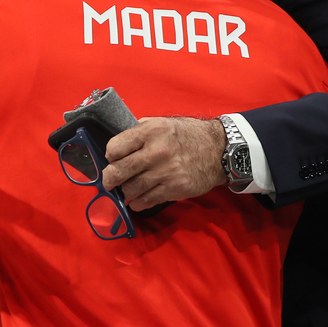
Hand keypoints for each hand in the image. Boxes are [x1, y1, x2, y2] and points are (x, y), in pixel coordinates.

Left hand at [101, 117, 227, 211]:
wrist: (218, 150)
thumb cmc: (187, 135)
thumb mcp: (163, 123)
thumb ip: (140, 131)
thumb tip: (119, 145)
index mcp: (151, 131)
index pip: (115, 147)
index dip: (110, 155)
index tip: (113, 158)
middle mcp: (156, 151)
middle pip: (119, 171)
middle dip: (109, 179)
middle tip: (109, 181)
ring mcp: (166, 172)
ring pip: (131, 189)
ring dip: (125, 192)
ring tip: (126, 190)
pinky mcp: (174, 188)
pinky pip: (146, 201)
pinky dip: (137, 203)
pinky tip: (137, 200)